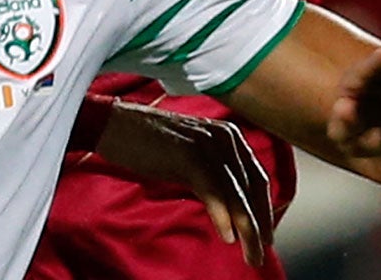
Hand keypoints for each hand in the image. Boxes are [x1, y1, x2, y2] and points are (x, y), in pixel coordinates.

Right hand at [94, 101, 272, 266]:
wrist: (115, 125)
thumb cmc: (149, 143)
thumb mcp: (191, 155)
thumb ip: (213, 172)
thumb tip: (230, 207)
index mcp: (229, 135)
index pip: (257, 178)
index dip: (264, 210)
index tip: (265, 236)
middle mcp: (225, 136)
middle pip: (252, 187)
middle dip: (259, 223)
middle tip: (260, 254)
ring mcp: (208, 144)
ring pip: (236, 193)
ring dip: (246, 229)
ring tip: (250, 255)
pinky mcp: (189, 154)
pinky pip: (213, 191)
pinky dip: (223, 216)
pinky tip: (227, 237)